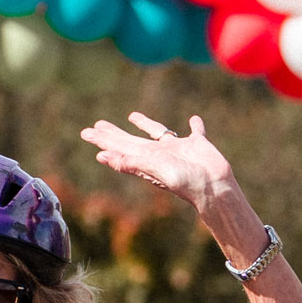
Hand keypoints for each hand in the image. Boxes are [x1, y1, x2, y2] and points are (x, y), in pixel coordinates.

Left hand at [81, 113, 238, 217]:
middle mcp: (159, 153)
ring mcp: (179, 148)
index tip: (87, 134)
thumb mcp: (156, 171)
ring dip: (145, 125)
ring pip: (158, 132)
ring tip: (132, 116)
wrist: (214, 186)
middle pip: (131, 140)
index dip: (104, 141)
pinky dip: (195, 126)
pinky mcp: (199, 144)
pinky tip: (194, 120)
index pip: (120, 147)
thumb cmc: (185, 181)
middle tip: (96, 125)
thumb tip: (104, 156)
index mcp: (147, 159)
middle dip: (113, 134)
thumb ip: (132, 163)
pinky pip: (196, 131)